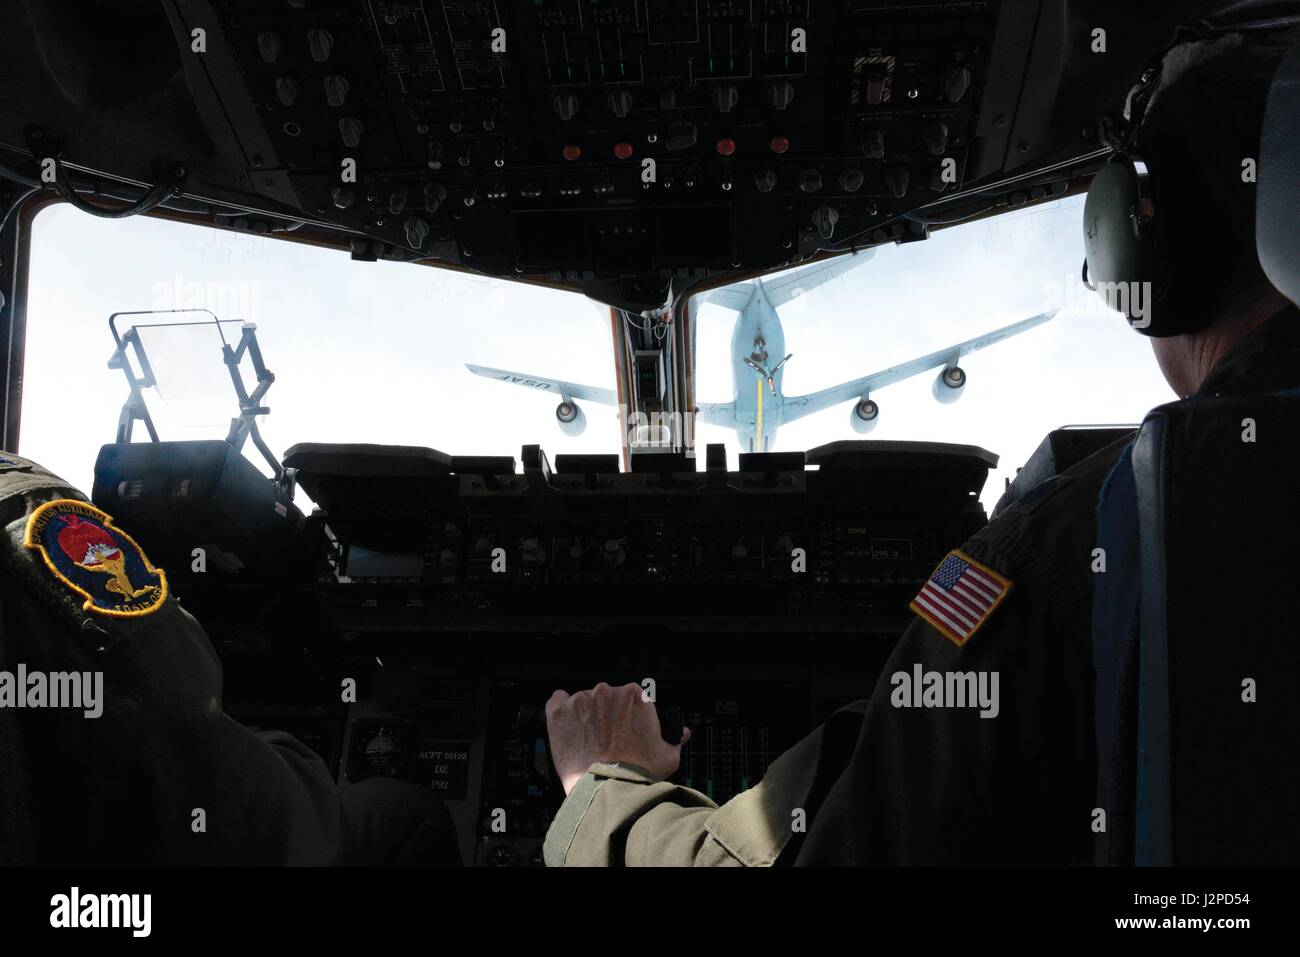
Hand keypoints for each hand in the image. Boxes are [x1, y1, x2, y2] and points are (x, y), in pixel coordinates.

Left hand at [545, 682, 691, 795]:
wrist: (607, 789)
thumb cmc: (637, 773)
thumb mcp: (668, 756)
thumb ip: (675, 739)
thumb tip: (681, 734)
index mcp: (636, 697)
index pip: (631, 698)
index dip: (629, 716)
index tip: (626, 730)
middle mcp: (609, 692)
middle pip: (607, 698)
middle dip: (608, 715)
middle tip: (608, 739)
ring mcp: (582, 700)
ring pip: (584, 702)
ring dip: (586, 716)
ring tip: (588, 741)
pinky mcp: (560, 712)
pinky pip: (557, 700)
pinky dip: (561, 711)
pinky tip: (568, 726)